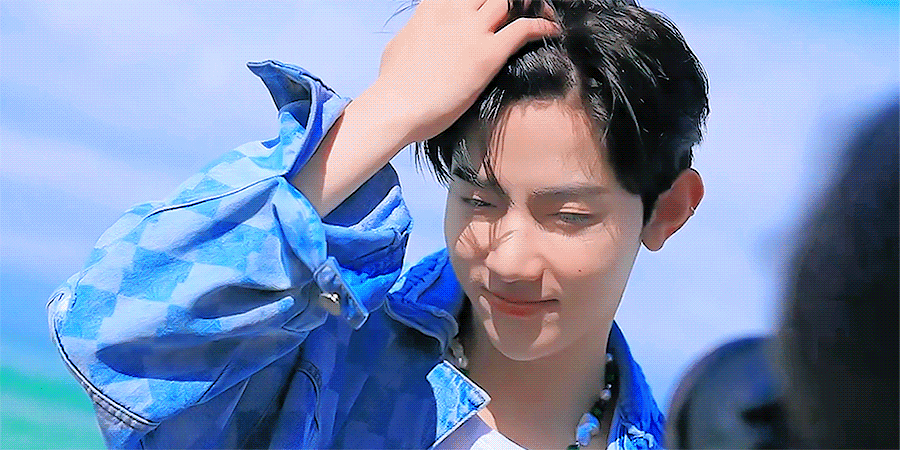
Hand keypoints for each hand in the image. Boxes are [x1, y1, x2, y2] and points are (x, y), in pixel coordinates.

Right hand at [368, 0, 559, 144]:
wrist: (398, 105)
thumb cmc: (393, 82)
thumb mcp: (400, 43)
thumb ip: (418, 30)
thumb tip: (420, 31)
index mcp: (433, 7)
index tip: (488, 4)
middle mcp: (455, 12)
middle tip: (520, 6)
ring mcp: (473, 31)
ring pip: (510, 2)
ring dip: (529, 6)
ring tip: (541, 13)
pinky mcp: (489, 54)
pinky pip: (525, 29)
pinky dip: (542, 27)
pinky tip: (551, 31)